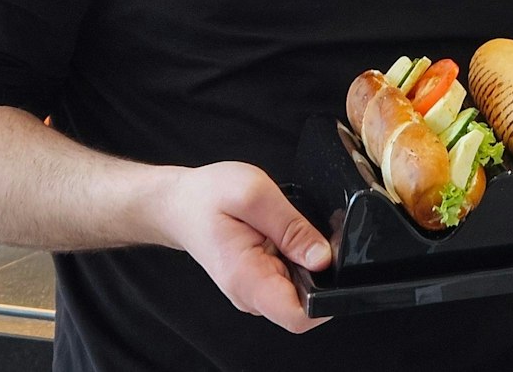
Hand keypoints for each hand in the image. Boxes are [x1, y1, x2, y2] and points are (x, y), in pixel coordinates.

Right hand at [151, 161, 333, 334]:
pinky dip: (296, 259)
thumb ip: (292, 227)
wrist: (181, 203)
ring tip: (285, 233)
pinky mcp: (259, 283)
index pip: (298, 317)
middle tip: (300, 235)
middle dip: (319, 273)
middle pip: (306, 303)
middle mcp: (250, 294)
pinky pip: (291, 280)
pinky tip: (281, 238)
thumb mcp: (255, 195)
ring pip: (301, 291)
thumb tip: (323, 258)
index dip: (327, 298)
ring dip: (306, 264)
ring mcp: (254, 292)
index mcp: (248, 279)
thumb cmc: (208, 197)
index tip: (331, 266)